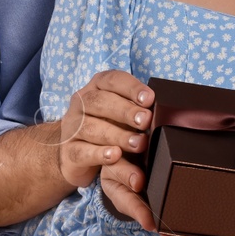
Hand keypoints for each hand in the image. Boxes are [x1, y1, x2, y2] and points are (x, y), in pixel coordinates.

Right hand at [57, 71, 151, 190]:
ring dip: (117, 135)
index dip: (131, 88)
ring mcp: (72, 127)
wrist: (75, 154)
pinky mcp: (68, 152)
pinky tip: (114, 155)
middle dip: (126, 111)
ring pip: (91, 127)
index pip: (112, 80)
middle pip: (100, 102)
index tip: (149, 99)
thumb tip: (166, 111)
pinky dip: (99, 153)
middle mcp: (81, 103)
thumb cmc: (107, 126)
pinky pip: (82, 151)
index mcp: (96, 87)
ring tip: (138, 144)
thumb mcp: (121, 113)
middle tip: (146, 121)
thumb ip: (138, 108)